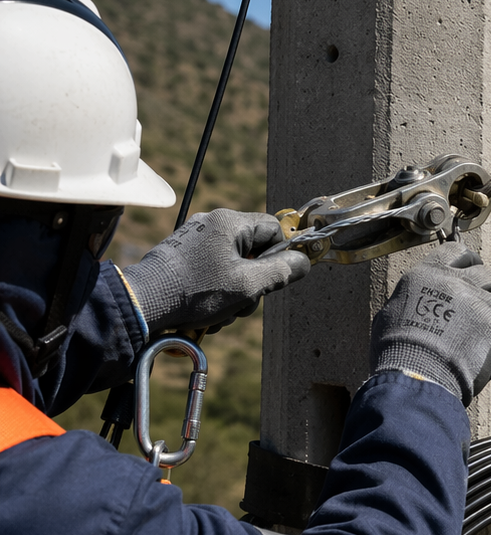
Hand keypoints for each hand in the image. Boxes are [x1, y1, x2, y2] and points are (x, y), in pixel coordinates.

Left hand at [123, 210, 310, 333]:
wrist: (143, 304)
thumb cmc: (194, 291)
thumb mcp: (248, 284)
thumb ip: (281, 271)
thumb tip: (303, 262)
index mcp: (228, 222)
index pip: (274, 229)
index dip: (283, 254)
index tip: (281, 276)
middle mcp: (211, 225)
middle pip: (254, 252)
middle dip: (254, 283)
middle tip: (244, 301)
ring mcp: (195, 241)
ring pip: (235, 267)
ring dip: (236, 294)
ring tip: (221, 311)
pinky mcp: (184, 258)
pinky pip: (214, 274)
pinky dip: (217, 295)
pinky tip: (207, 312)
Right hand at [370, 243, 490, 404]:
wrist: (415, 375)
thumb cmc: (397, 350)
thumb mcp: (393, 312)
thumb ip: (415, 298)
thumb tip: (420, 301)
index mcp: (429, 274)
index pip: (457, 251)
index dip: (466, 262)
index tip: (469, 271)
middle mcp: (457, 283)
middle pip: (486, 275)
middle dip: (484, 290)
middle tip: (475, 311)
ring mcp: (480, 303)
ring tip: (476, 341)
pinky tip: (484, 356)